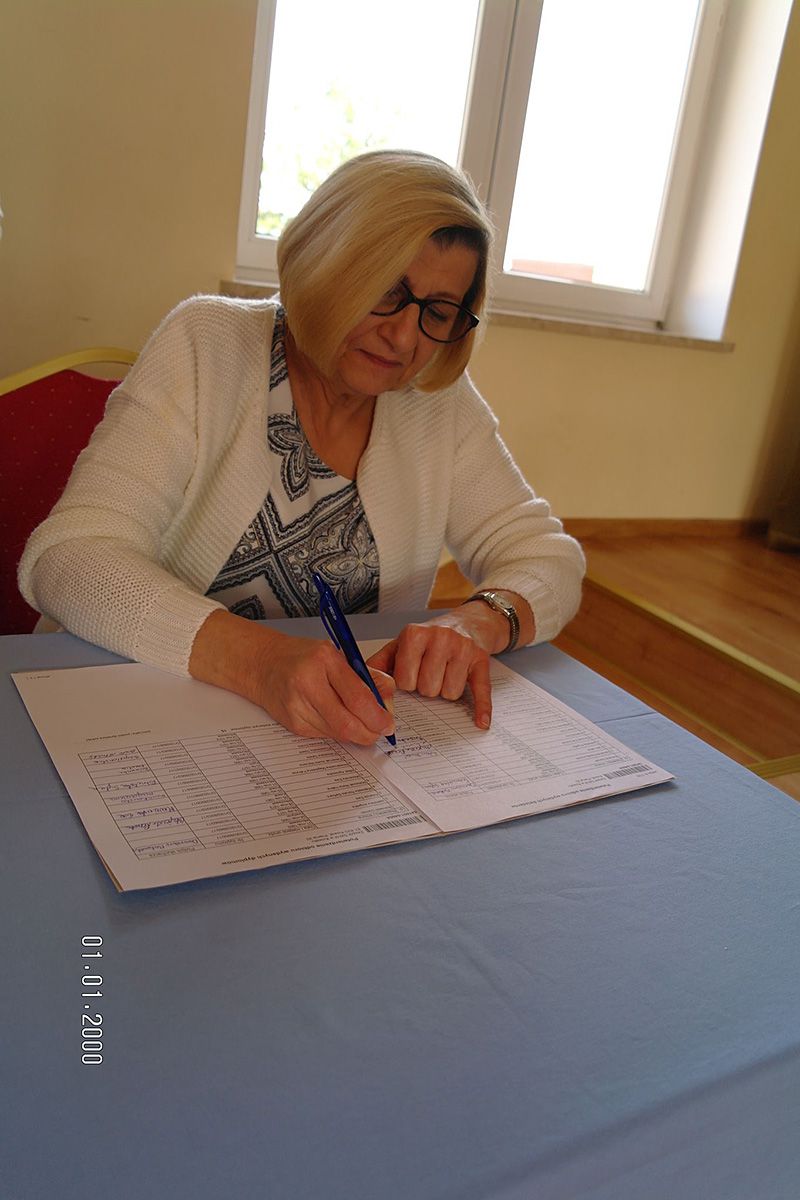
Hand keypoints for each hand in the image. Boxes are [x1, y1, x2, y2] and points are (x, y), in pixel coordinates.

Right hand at [189, 610, 394, 743]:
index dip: (378, 717)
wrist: (263, 664)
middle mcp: (307, 684)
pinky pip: (325, 736)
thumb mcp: (337, 655)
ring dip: (356, 733)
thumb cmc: (303, 657)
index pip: (357, 698)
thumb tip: (387, 700)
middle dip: (370, 732)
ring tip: (361, 721)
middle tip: (380, 730)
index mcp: (324, 660)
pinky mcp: (292, 724)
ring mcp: (297, 707)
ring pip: (337, 734)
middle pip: (347, 723)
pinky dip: (338, 732)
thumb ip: (365, 677)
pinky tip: (336, 718)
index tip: (389, 723)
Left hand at [367, 612, 493, 728]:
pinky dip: (481, 708)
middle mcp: (440, 637)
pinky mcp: (482, 660)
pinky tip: (480, 722)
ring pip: (450, 694)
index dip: (407, 684)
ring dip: (447, 691)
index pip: (404, 681)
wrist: (468, 622)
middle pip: (428, 689)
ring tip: (447, 673)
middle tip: (431, 673)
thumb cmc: (431, 638)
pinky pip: (481, 691)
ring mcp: (463, 648)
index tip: (412, 674)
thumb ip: (379, 663)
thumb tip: (359, 684)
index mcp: (415, 634)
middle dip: (428, 688)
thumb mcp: (402, 644)